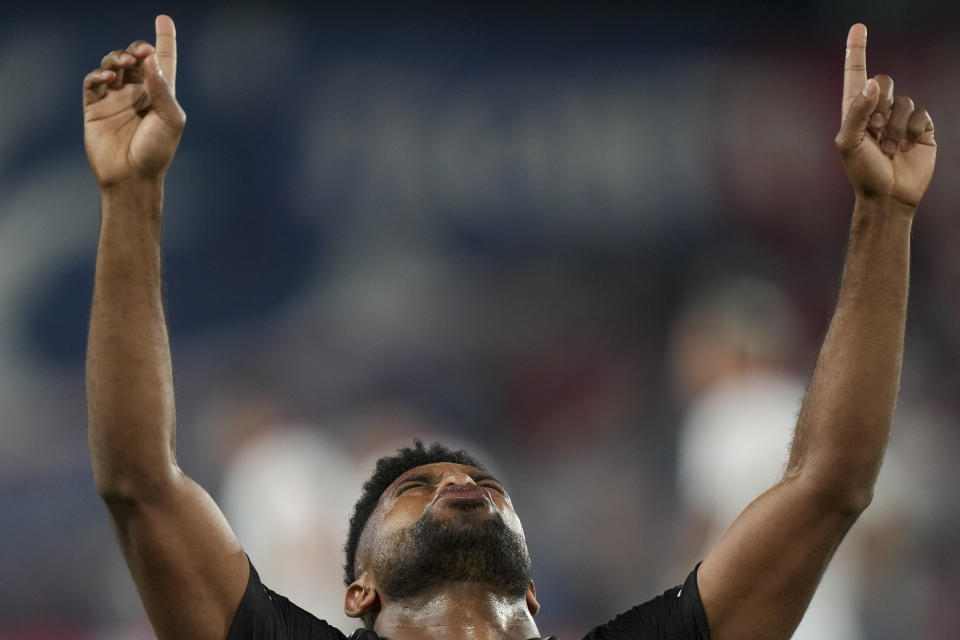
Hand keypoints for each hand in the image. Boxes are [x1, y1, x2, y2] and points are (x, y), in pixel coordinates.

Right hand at [83, 15, 184, 189]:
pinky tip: (108, 77)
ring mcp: (115, 97)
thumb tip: (150, 59)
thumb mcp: (170, 120)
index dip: (165, 39)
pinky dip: (99, 74)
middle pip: (135, 58)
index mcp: (161, 93)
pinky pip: (94, 81)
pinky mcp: (95, 106)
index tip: (164, 19)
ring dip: (118, 58)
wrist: (132, 177)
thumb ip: (162, 89)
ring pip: (113, 64)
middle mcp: (138, 91)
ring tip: (125, 63)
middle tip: (142, 52)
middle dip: (137, 49)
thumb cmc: (157, 151)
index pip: (163, 60)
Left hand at [835, 24, 934, 209]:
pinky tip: (907, 147)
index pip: (856, 75)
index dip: (856, 50)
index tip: (858, 27)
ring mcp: (900, 118)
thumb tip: (874, 84)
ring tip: (890, 148)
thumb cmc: (862, 172)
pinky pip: (921, 114)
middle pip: (885, 80)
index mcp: (855, 111)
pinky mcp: (921, 128)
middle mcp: (877, 110)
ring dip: (896, 126)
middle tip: (876, 131)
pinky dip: (913, 130)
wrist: (889, 196)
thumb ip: (857, 112)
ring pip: (904, 100)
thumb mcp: (849, 144)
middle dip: (881, 104)